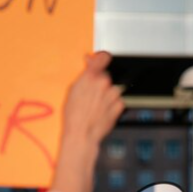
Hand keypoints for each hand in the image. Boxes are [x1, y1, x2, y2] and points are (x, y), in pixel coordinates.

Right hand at [50, 51, 124, 191]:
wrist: (82, 134)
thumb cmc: (74, 116)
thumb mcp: (73, 90)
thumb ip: (84, 75)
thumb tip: (89, 62)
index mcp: (90, 76)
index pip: (103, 57)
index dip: (103, 58)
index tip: (102, 59)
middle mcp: (103, 83)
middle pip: (106, 76)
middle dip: (100, 83)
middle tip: (91, 95)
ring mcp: (113, 94)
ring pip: (112, 89)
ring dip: (106, 95)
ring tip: (96, 106)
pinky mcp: (119, 105)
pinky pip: (117, 101)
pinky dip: (111, 105)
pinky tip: (101, 112)